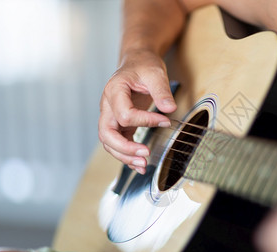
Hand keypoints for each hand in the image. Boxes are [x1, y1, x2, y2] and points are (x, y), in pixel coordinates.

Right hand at [99, 49, 176, 173]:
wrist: (137, 62)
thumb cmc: (143, 65)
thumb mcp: (155, 73)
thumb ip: (161, 91)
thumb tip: (169, 109)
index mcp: (114, 91)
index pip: (125, 114)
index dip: (146, 121)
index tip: (165, 121)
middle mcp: (108, 106)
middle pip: (106, 133)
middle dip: (124, 148)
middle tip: (144, 154)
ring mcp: (111, 116)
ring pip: (109, 142)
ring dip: (124, 156)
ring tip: (143, 165)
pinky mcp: (119, 123)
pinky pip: (118, 143)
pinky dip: (127, 155)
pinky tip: (139, 163)